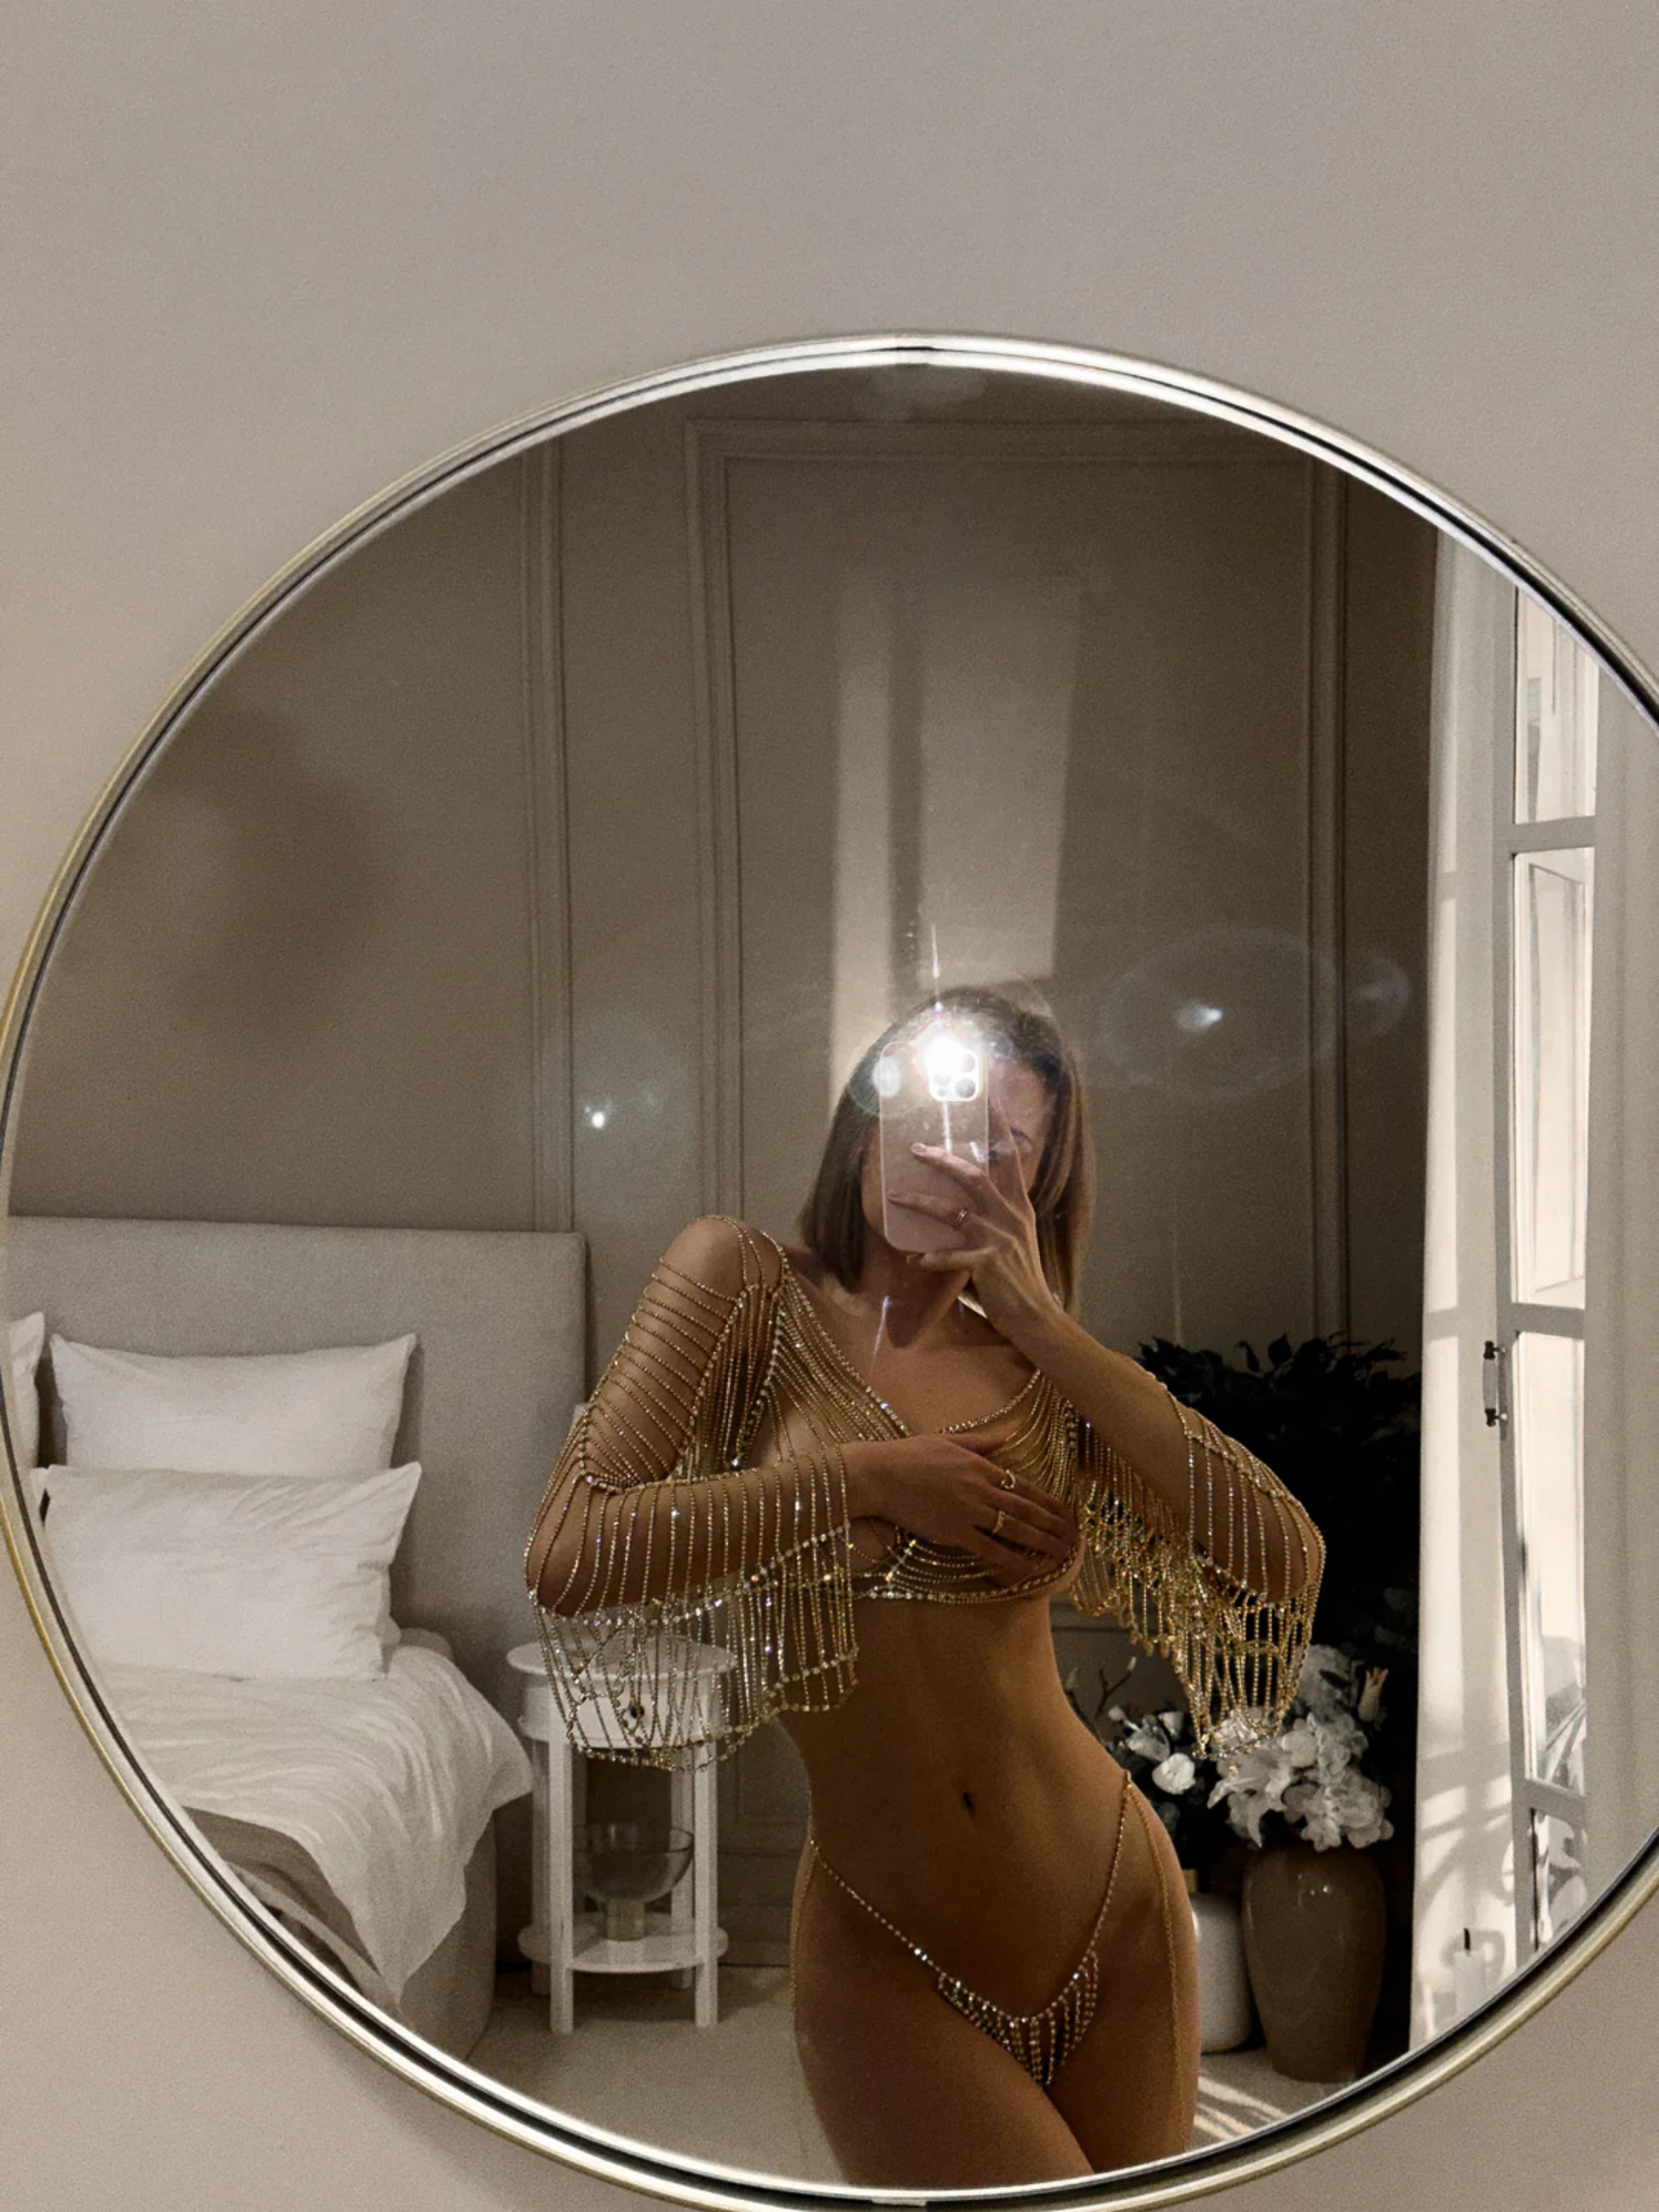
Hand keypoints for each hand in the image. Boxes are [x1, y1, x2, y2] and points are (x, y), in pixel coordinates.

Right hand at [843, 1434, 1076, 1586]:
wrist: (879, 1475)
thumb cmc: (908, 1455)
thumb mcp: (948, 1439)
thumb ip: (981, 1440)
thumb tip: (1009, 1432)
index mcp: (980, 1466)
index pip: (1023, 1486)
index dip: (1048, 1501)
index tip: (1067, 1513)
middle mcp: (980, 1488)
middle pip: (1025, 1509)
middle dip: (1053, 1525)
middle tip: (1074, 1538)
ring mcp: (968, 1511)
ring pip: (1014, 1529)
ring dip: (1041, 1542)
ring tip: (1061, 1554)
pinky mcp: (954, 1532)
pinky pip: (989, 1549)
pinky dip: (1011, 1560)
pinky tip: (1028, 1568)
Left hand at [885, 1094, 1057, 1335]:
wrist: (1035, 1314)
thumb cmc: (1019, 1274)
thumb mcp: (1016, 1233)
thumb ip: (999, 1209)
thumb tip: (973, 1186)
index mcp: (1019, 1204)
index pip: (1010, 1155)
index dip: (998, 1124)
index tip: (987, 1095)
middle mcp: (1011, 1215)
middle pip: (976, 1175)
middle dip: (943, 1160)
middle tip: (915, 1149)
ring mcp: (1000, 1239)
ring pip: (955, 1211)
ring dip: (921, 1201)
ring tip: (895, 1196)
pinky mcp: (988, 1264)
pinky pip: (951, 1256)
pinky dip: (930, 1256)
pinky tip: (912, 1258)